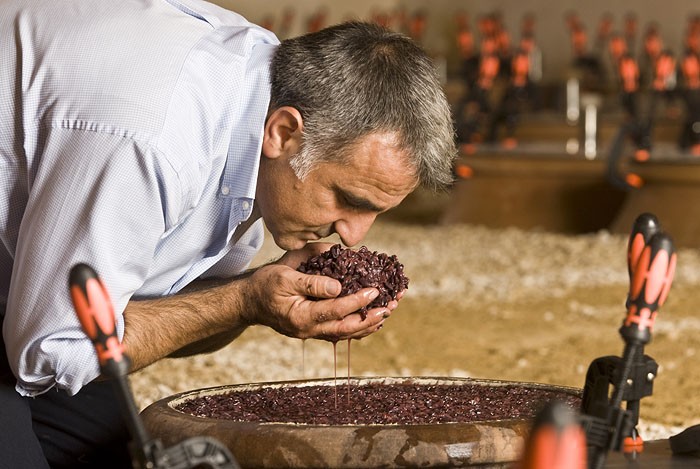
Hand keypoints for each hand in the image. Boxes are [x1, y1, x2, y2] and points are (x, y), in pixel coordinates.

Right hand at [242, 257, 391, 341]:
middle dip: (372, 317)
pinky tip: (373, 319)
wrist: (250, 301)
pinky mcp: (315, 330)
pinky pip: (341, 332)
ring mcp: (313, 333)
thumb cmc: (266, 284)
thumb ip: (311, 282)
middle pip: (348, 329)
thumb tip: (338, 286)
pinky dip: (359, 327)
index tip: (376, 291)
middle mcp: (309, 330)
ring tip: (389, 310)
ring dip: (370, 323)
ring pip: (347, 333)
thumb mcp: (284, 276)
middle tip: (392, 305)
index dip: (358, 301)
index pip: (336, 310)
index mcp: (302, 316)